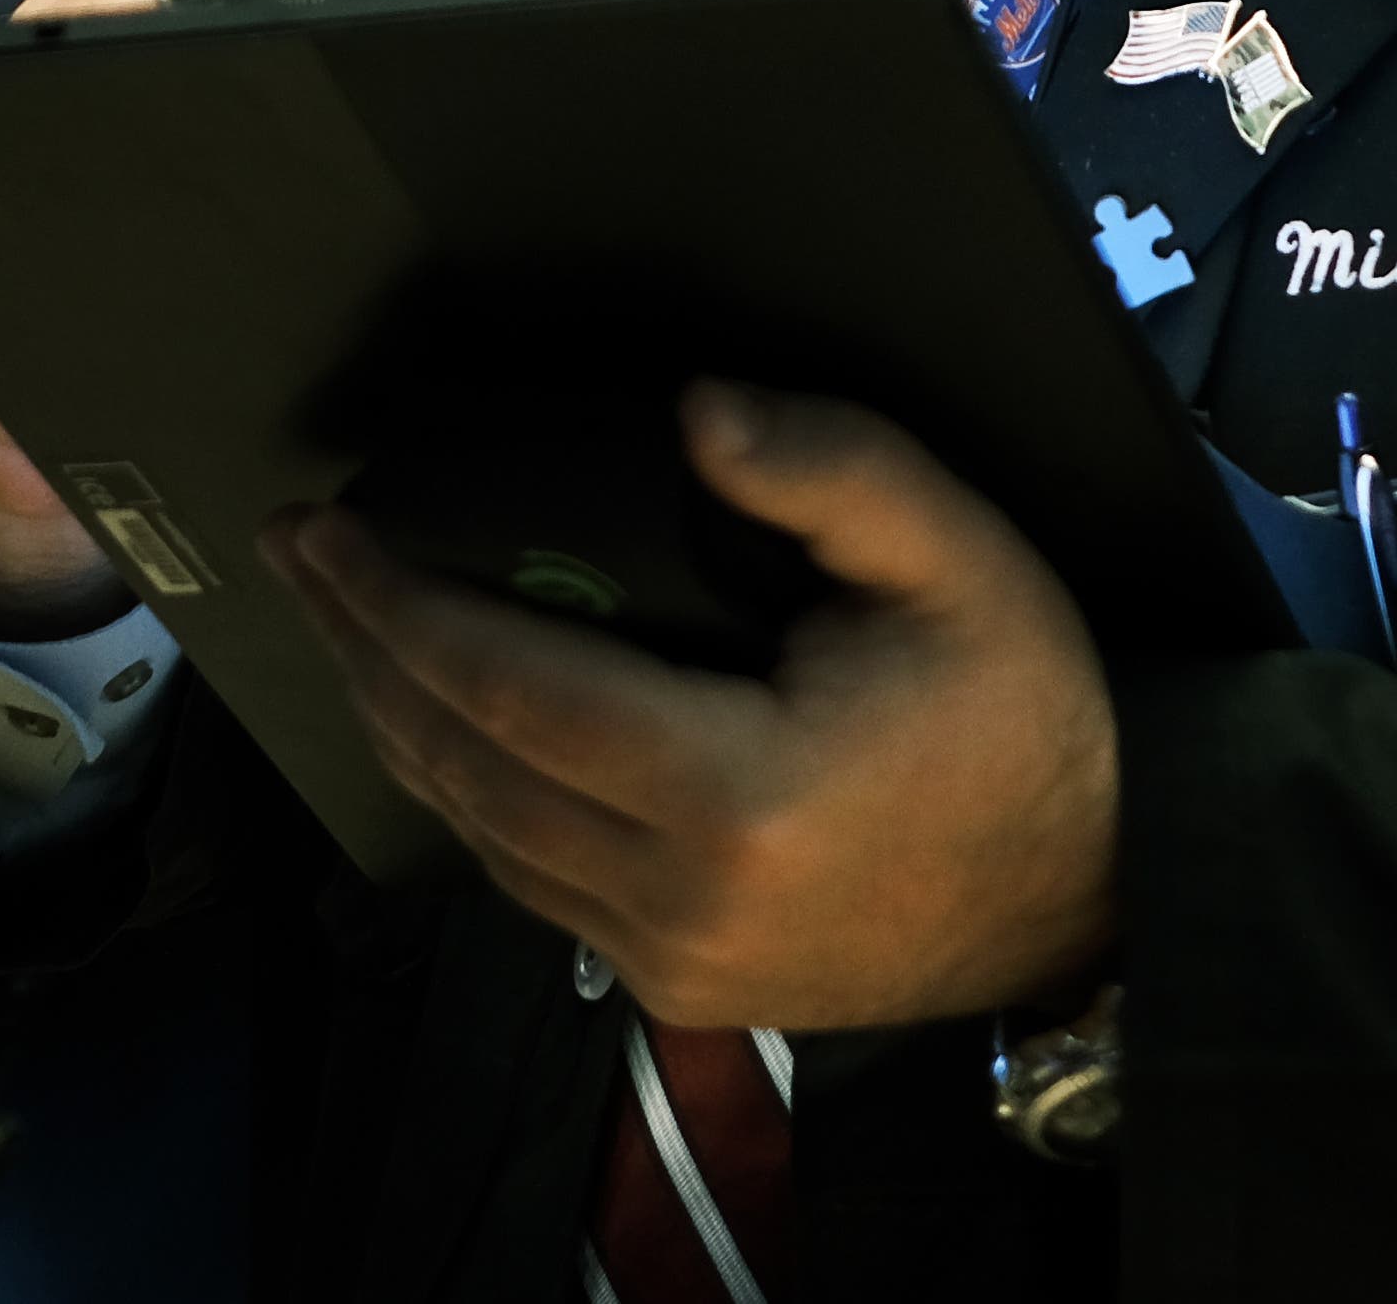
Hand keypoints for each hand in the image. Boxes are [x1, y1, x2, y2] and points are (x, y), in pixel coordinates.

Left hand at [269, 377, 1120, 1033]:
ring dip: (396, 720)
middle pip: (465, 766)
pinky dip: (462, 791)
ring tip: (339, 619)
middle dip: (362, 649)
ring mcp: (668, 964)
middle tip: (297, 551)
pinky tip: (432, 718)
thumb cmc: (1030, 713)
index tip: (328, 526)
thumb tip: (691, 412)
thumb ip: (831, 469)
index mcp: (737, 797)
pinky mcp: (675, 985)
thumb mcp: (960, 557)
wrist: (1099, 894)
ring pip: (478, 836)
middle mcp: (678, 902)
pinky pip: (528, 882)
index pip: (512, 690)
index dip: (402, 603)